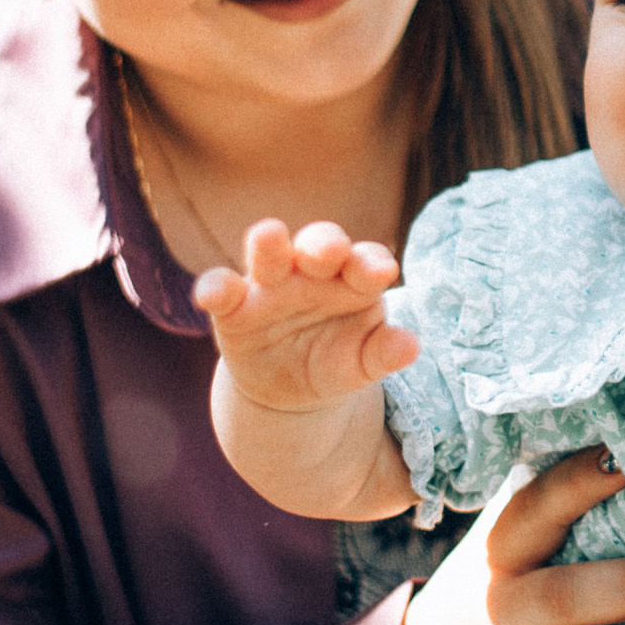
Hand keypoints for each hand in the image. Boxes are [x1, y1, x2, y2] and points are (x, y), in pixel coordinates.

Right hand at [193, 218, 418, 410]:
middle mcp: (312, 271)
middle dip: (323, 243)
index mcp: (353, 279)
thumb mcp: (361, 364)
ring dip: (269, 243)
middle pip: (318, 244)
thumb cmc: (335, 361)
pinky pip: (220, 288)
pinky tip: (213, 294)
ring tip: (269, 236)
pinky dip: (214, 287)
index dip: (372, 263)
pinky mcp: (233, 306)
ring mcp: (270, 284)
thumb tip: (412, 346)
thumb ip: (383, 353)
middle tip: (330, 251)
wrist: (290, 388)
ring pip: (269, 253)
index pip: (366, 261)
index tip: (383, 274)